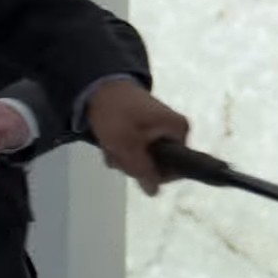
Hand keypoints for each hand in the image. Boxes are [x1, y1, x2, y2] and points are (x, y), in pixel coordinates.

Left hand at [85, 79, 189, 195]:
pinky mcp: (145, 126)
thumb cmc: (117, 114)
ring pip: (145, 157)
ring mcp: (159, 127)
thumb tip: (154, 191)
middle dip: (135, 164)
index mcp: (178, 130)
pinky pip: (138, 147)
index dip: (156, 174)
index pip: (178, 166)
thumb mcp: (128, 146)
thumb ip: (142, 170)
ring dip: (125, 158)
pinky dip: (123, 149)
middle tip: (118, 155)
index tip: (136, 169)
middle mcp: (174, 129)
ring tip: (111, 146)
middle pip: (159, 163)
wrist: (99, 86)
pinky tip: (110, 143)